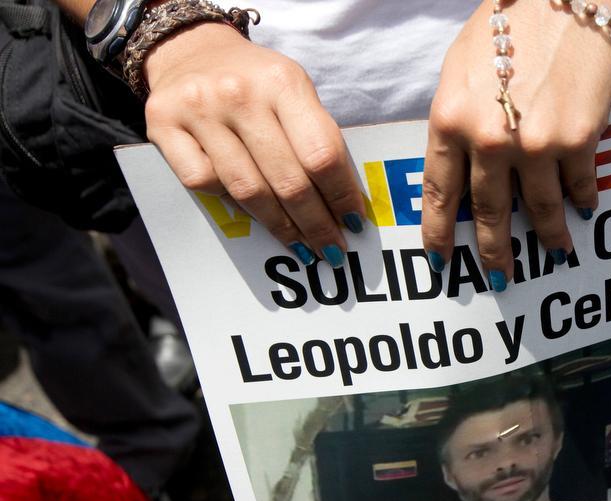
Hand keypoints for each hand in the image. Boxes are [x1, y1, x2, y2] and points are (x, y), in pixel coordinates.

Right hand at [142, 23, 365, 266]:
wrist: (192, 49)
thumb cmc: (257, 82)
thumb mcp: (295, 91)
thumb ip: (316, 136)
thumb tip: (345, 202)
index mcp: (283, 82)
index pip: (321, 152)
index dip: (341, 195)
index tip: (354, 222)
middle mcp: (239, 94)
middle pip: (287, 179)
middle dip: (316, 222)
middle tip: (332, 248)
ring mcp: (199, 109)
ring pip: (246, 190)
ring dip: (280, 227)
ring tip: (301, 245)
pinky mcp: (163, 124)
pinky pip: (204, 183)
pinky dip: (230, 204)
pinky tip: (251, 215)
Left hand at [421, 0, 610, 290]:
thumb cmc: (507, 26)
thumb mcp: (460, 72)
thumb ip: (457, 123)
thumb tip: (460, 167)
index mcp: (450, 121)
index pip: (440, 194)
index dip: (441, 234)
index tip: (441, 261)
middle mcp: (490, 141)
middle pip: (490, 214)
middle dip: (495, 253)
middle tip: (498, 279)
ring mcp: (536, 145)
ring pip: (541, 209)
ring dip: (548, 236)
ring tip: (555, 252)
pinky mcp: (578, 140)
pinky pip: (579, 186)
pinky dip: (582, 201)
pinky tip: (584, 209)